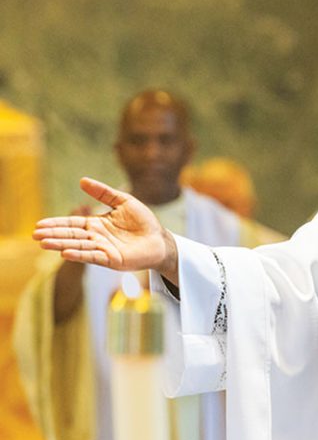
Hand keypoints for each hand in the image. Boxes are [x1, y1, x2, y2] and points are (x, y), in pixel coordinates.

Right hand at [34, 177, 178, 282]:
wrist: (160, 239)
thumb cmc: (143, 221)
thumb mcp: (124, 202)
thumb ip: (104, 193)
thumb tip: (82, 180)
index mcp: (97, 224)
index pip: (73, 223)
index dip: (57, 223)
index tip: (39, 224)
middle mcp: (97, 237)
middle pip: (71, 235)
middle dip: (54, 235)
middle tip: (35, 235)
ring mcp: (103, 249)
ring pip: (78, 246)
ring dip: (61, 244)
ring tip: (44, 243)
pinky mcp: (112, 259)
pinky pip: (93, 256)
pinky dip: (80, 255)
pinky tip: (66, 253)